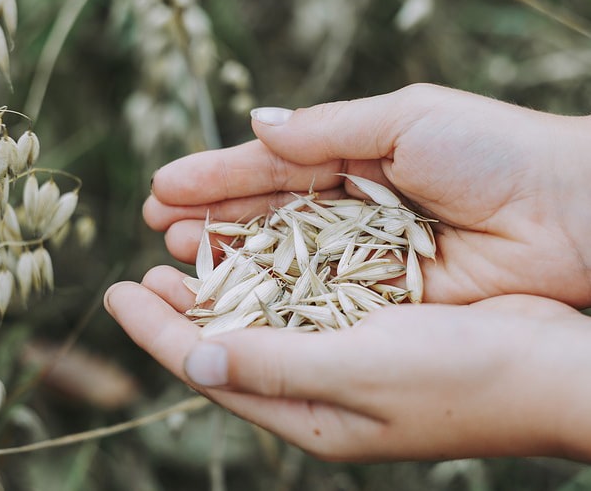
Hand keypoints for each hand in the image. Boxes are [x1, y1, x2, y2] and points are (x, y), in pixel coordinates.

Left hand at [105, 266, 590, 461]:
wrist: (554, 366)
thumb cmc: (464, 377)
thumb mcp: (360, 372)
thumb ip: (275, 365)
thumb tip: (197, 354)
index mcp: (307, 412)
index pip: (209, 367)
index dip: (156, 331)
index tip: (114, 293)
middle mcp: (317, 388)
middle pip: (226, 343)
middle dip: (177, 309)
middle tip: (138, 272)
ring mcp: (343, 358)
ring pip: (259, 318)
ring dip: (218, 285)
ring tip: (179, 254)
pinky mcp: (371, 326)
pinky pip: (300, 299)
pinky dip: (268, 273)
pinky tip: (254, 248)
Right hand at [144, 84, 590, 305]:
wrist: (570, 215)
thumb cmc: (492, 151)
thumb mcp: (405, 119)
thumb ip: (326, 129)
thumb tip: (257, 125)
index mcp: (355, 157)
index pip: (271, 168)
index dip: (217, 176)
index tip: (162, 186)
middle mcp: (351, 210)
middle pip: (266, 216)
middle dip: (211, 218)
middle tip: (156, 226)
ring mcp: (362, 258)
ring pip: (280, 260)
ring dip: (228, 258)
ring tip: (176, 257)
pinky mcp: (380, 301)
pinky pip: (314, 298)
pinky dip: (272, 297)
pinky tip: (229, 294)